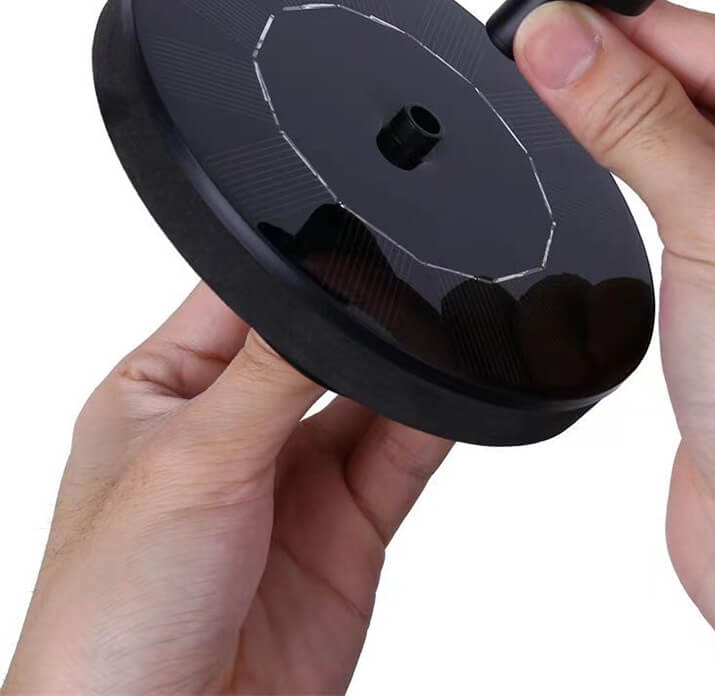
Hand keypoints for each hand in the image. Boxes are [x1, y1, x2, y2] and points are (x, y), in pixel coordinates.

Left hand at [4, 285, 450, 694]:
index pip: (240, 299)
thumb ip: (270, 371)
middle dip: (357, 324)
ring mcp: (294, 478)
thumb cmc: (110, 622)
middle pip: (315, 344)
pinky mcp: (347, 527)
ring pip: (370, 396)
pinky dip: (434, 424)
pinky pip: (403, 455)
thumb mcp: (190, 463)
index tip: (350, 248)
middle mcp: (233, 427)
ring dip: (404, 372)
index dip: (294, 270)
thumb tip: (327, 285)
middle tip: (401, 302)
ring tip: (432, 348)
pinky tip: (449, 397)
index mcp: (164, 391)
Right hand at [515, 0, 714, 693]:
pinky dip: (638, 172)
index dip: (638, 25)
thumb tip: (561, 36)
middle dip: (630, 70)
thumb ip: (633, 117)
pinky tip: (601, 156)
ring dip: (630, 120)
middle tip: (542, 41)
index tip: (555, 7)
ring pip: (695, 140)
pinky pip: (686, 194)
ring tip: (559, 85)